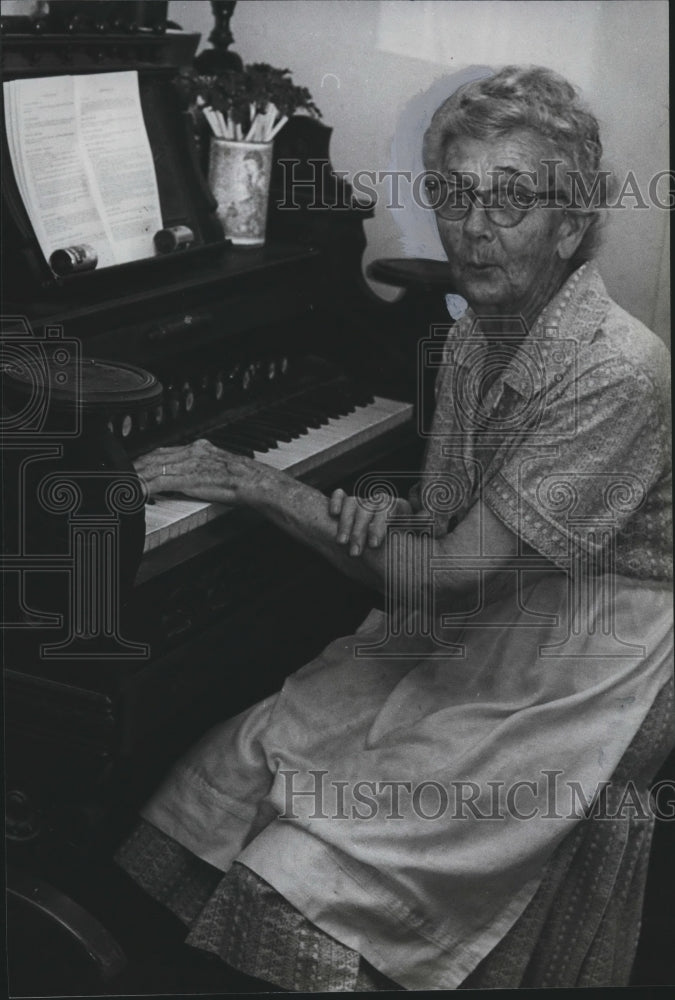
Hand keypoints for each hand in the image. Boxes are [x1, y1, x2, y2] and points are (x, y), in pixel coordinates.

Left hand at [134, 439, 273, 505]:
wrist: (254, 481)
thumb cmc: (243, 478)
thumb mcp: (218, 467)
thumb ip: (202, 469)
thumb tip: (190, 478)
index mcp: (199, 448)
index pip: (165, 451)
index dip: (148, 458)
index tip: (137, 465)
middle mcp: (191, 452)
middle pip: (155, 457)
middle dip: (137, 465)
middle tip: (121, 474)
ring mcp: (188, 465)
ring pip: (154, 468)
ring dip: (136, 476)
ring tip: (122, 484)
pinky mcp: (188, 479)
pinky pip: (160, 482)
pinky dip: (146, 487)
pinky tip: (137, 493)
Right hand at [328, 487, 412, 555]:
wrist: (390, 540)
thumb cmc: (404, 540)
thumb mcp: (414, 534)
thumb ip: (420, 527)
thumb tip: (427, 517)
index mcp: (396, 507)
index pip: (387, 510)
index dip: (379, 526)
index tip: (374, 545)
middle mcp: (379, 502)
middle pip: (367, 509)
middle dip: (360, 531)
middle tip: (355, 552)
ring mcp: (363, 502)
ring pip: (352, 503)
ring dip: (346, 522)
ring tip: (342, 543)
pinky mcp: (348, 504)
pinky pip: (341, 496)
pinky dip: (336, 501)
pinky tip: (333, 513)